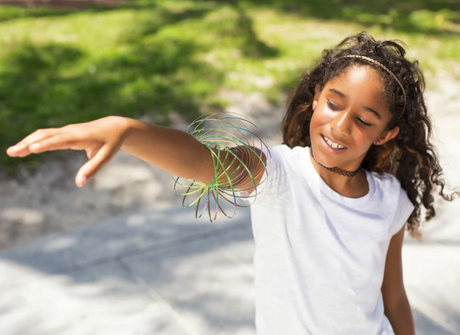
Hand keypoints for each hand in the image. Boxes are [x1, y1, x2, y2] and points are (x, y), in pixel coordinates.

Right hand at [6, 116, 127, 187]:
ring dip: (27, 141)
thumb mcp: (106, 157)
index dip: (46, 144)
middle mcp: (70, 131)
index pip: (60, 140)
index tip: (32, 149)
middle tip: (12, 153)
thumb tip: (80, 184)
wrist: (115, 127)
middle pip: (46, 135)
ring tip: (12, 152)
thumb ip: (92, 169)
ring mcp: (66, 130)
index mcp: (80, 137)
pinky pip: (46, 135)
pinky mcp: (65, 132)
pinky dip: (34, 140)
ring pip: (43, 134)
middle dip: (28, 143)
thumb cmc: (111, 143)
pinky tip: (25, 148)